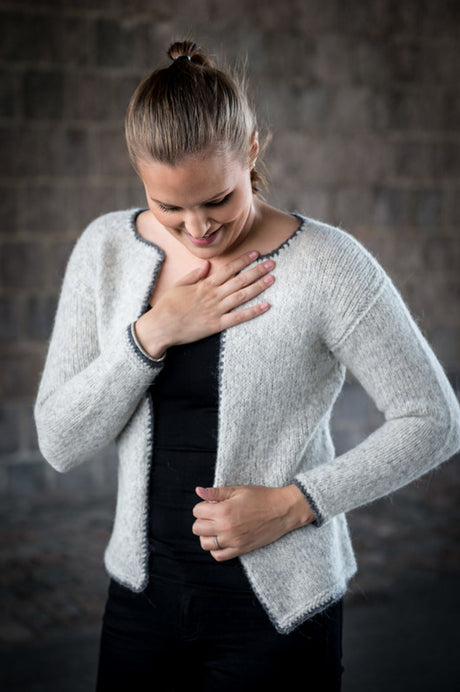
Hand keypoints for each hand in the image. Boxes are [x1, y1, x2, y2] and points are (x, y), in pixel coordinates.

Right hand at [134, 251, 274, 357]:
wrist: (161, 326)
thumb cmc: (168, 306)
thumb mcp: (179, 285)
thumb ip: (195, 274)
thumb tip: (208, 264)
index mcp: (204, 285)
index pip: (228, 269)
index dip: (243, 260)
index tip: (256, 253)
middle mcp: (213, 295)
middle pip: (239, 280)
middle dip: (257, 270)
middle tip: (272, 262)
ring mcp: (216, 310)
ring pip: (242, 296)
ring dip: (258, 286)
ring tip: (272, 278)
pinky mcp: (217, 325)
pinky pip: (238, 317)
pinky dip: (253, 311)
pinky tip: (266, 305)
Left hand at [191, 484, 314, 560]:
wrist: (282, 510)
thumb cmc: (261, 497)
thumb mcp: (238, 490)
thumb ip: (216, 492)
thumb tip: (198, 491)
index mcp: (223, 510)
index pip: (197, 511)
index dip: (203, 505)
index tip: (212, 504)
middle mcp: (225, 528)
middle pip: (197, 528)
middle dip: (202, 519)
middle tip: (213, 514)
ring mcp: (232, 540)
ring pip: (205, 544)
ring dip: (206, 535)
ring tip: (216, 527)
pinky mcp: (240, 549)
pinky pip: (218, 556)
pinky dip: (215, 549)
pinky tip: (221, 539)